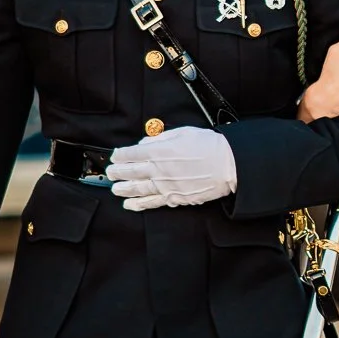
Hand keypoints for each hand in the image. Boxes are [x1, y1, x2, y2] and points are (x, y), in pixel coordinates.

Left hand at [106, 125, 237, 210]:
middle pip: (131, 172)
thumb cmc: (209, 146)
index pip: (131, 154)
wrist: (228, 165)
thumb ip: (160, 139)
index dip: (120, 155)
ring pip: (137, 189)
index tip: (115, 156)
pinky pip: (152, 202)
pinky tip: (130, 204)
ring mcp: (165, 186)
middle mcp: (158, 170)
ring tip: (115, 189)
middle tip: (111, 173)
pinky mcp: (175, 198)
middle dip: (117, 173)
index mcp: (159, 151)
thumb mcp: (183, 133)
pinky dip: (139, 204)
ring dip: (124, 189)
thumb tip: (145, 143)